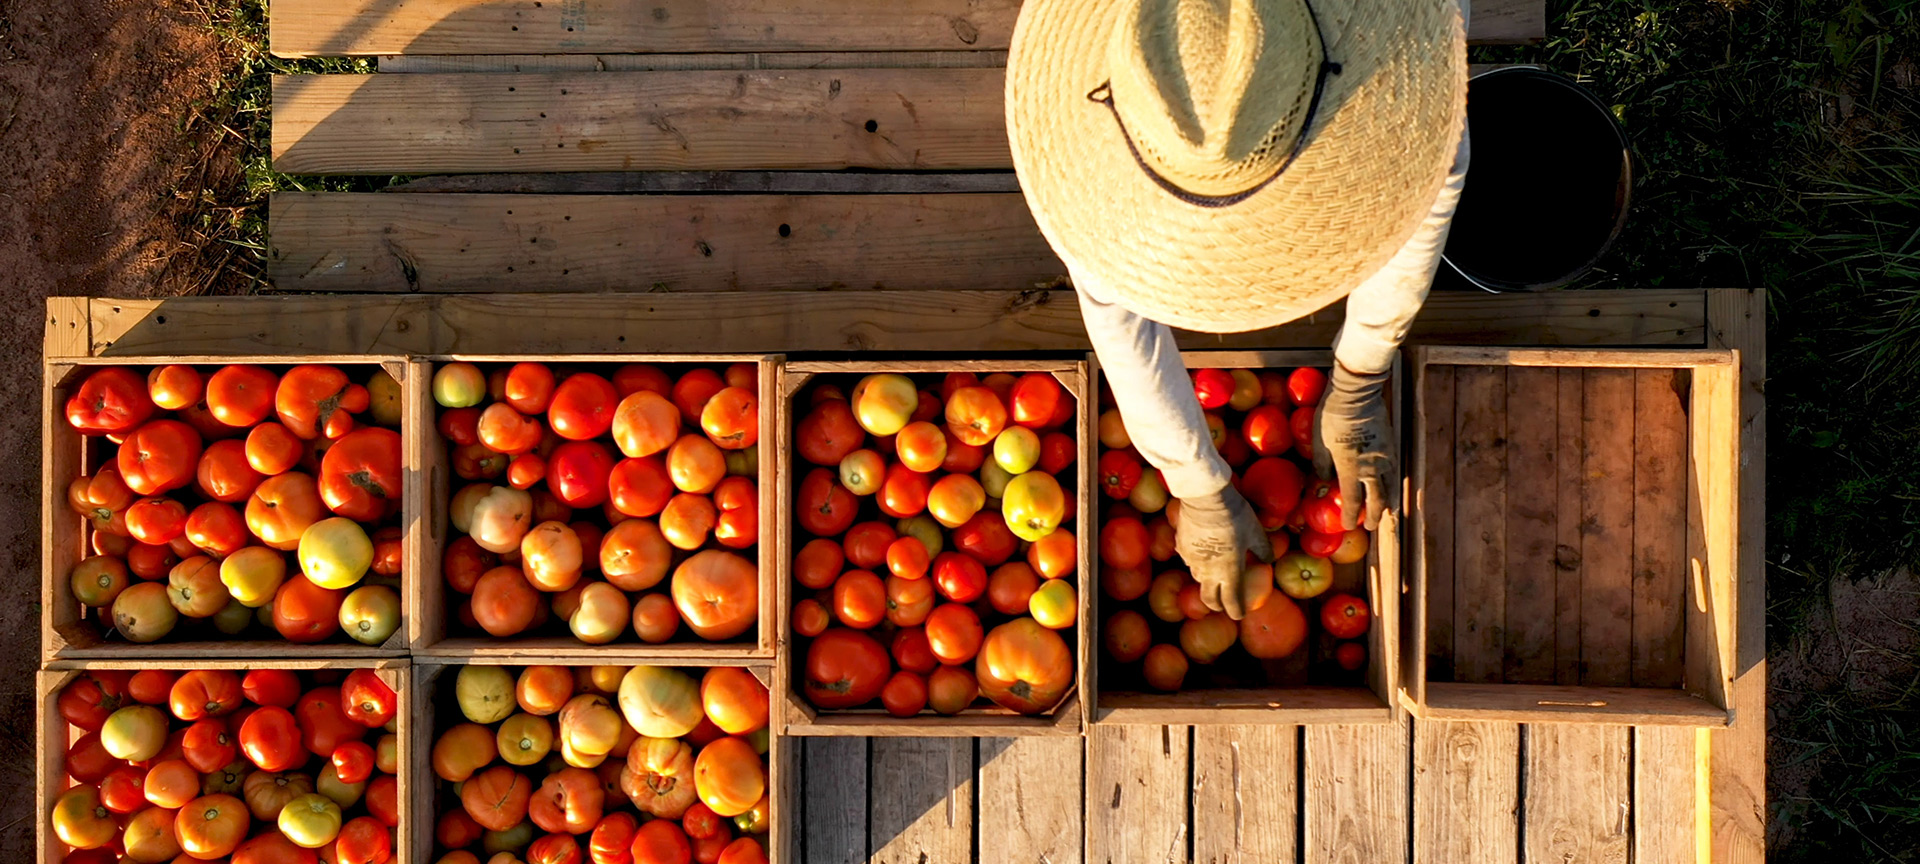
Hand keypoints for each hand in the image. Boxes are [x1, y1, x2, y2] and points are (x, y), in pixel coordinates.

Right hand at [1174, 485, 1274, 619]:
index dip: (1236, 611)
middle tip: (1223, 603)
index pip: (1232, 602)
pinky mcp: (1181, 547)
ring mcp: (1191, 561)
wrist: (1204, 497)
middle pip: (1209, 599)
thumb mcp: (1256, 532)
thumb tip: (1268, 560)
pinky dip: (1197, 562)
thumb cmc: (1234, 516)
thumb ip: (1263, 549)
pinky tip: (1203, 551)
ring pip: (1198, 579)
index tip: (1239, 614)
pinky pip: (1189, 561)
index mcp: (1229, 572)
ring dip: (1207, 582)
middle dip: (1217, 605)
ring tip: (1214, 574)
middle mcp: (1208, 572)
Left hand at [1313, 364, 1397, 530]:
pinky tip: (1387, 485)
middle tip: (1371, 525)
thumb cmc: (1331, 417)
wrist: (1357, 393)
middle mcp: (1372, 467)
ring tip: (1384, 511)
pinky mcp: (1391, 445)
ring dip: (1387, 502)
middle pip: (1378, 500)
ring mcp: (1385, 456)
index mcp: (1352, 468)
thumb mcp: (1318, 443)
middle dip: (1375, 515)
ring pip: (1390, 486)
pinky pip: (1394, 471)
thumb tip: (1324, 484)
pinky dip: (1391, 483)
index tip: (1348, 525)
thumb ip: (1322, 467)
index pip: (1353, 501)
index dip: (1350, 516)